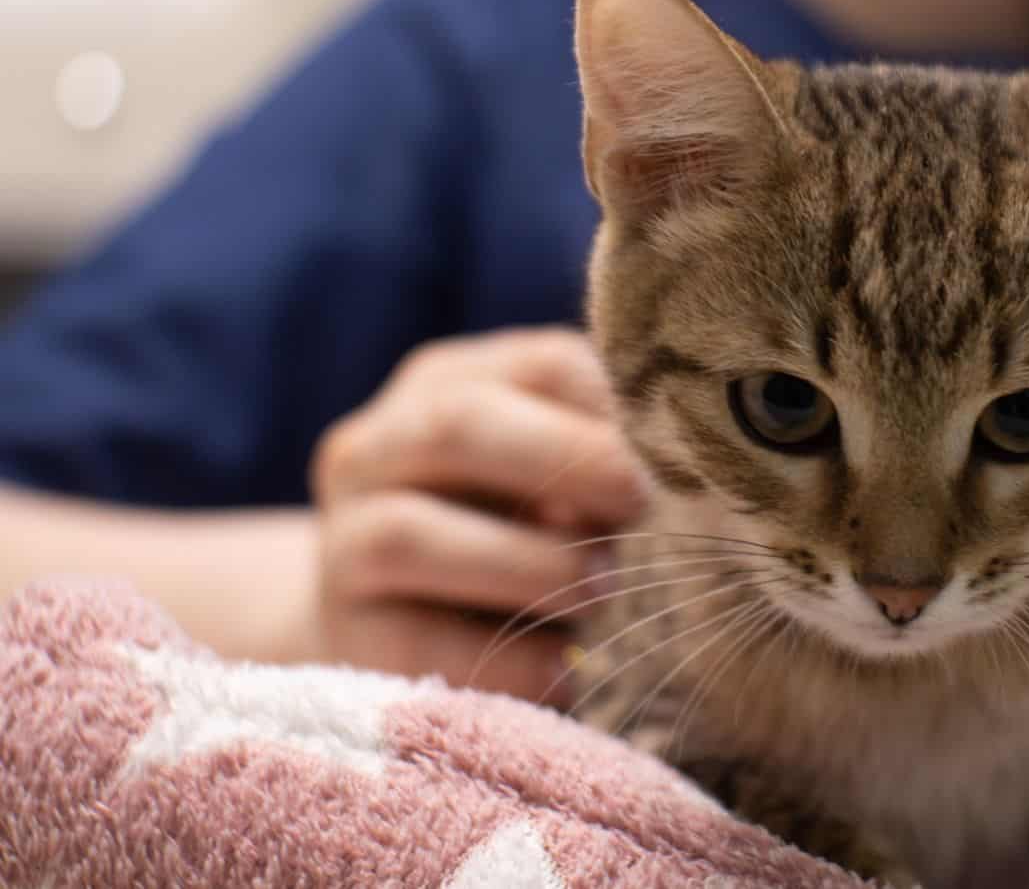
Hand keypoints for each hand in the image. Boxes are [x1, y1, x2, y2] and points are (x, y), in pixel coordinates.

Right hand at [309, 328, 645, 702]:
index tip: (666, 458)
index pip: (543, 364)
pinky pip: (422, 647)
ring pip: (409, 534)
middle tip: (639, 505)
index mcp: (443, 386)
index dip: (617, 410)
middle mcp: (372, 450)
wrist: (408, 636)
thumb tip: (680, 464)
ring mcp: (341, 546)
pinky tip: (567, 670)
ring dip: (530, 566)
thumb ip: (602, 452)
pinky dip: (512, 660)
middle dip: (566, 463)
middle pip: (457, 425)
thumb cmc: (521, 540)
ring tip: (600, 592)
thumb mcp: (560, 480)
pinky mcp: (350, 640)